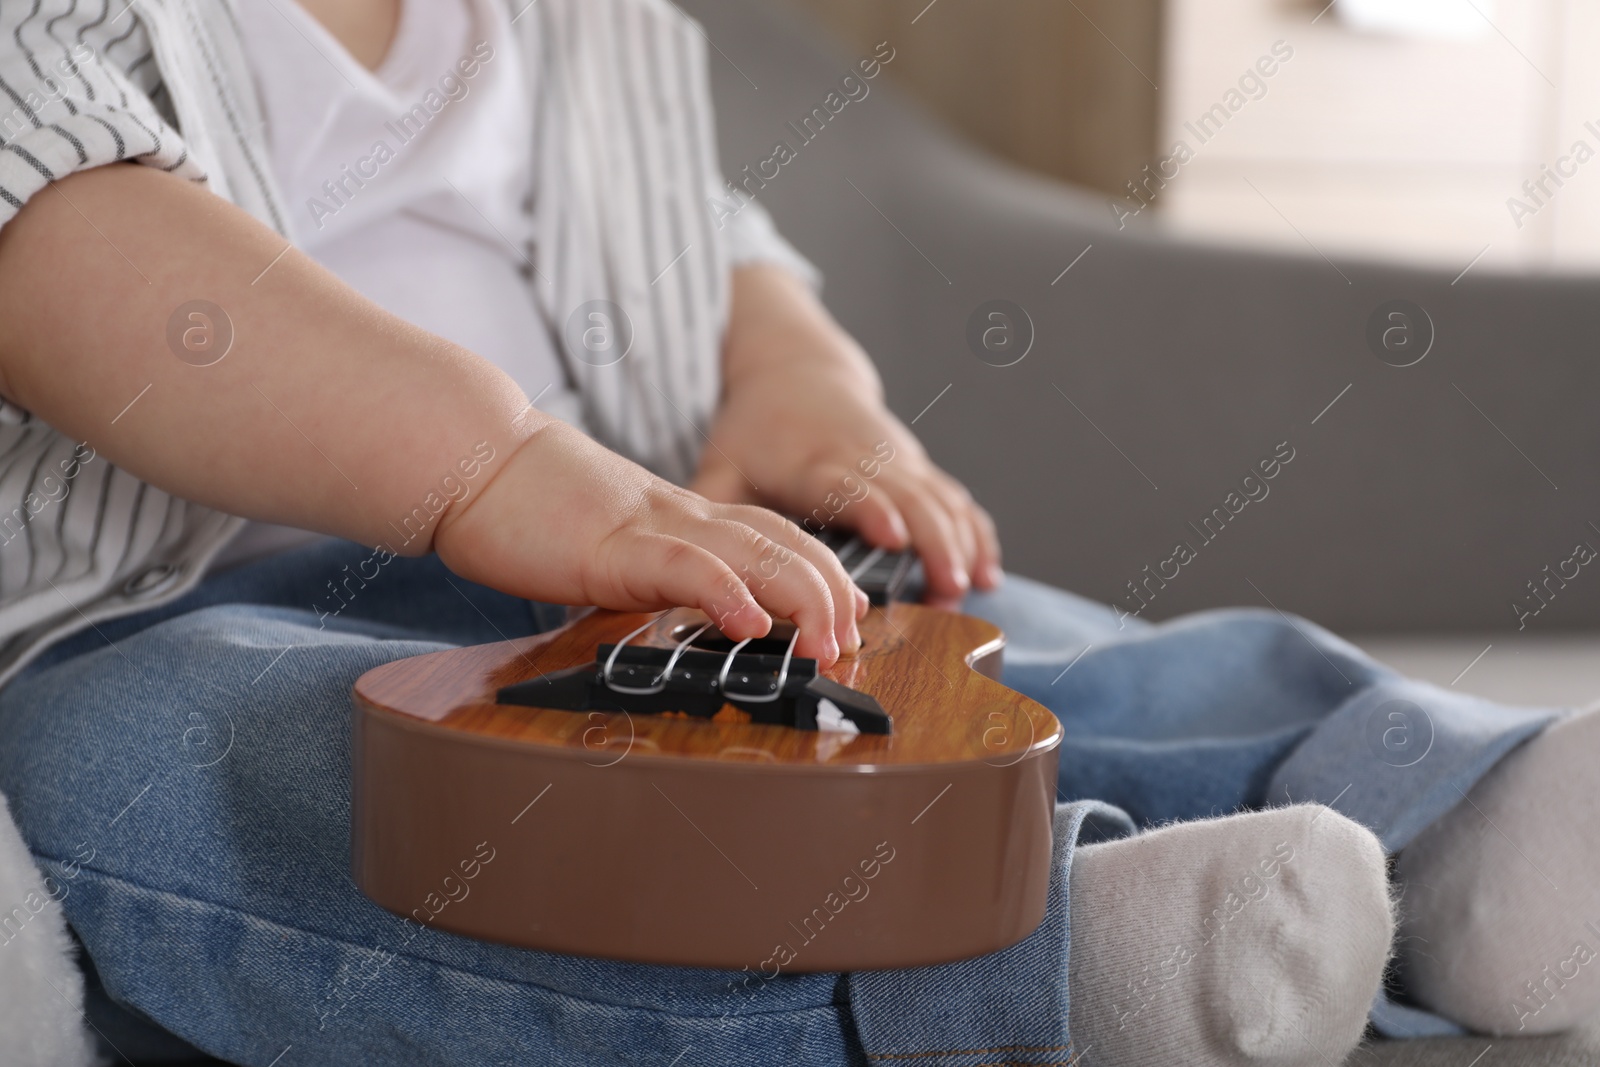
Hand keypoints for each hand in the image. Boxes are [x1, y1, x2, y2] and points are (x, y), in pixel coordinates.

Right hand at [434, 419, 866, 665]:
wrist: (474, 459)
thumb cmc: (527, 507)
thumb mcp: (606, 545)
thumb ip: (645, 572)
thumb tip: (666, 614)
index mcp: (681, 517)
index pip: (773, 537)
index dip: (822, 570)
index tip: (850, 609)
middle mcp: (682, 516)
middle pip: (785, 543)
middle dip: (832, 592)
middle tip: (853, 640)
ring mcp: (654, 526)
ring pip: (755, 552)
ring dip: (805, 599)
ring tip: (832, 643)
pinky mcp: (615, 545)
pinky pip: (684, 566)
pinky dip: (726, 594)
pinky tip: (751, 625)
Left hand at [690, 266, 1001, 606]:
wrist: (797, 371)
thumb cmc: (755, 427)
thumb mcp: (722, 461)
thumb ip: (710, 508)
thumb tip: (690, 563)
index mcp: (814, 461)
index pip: (848, 484)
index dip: (871, 508)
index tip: (892, 536)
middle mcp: (864, 458)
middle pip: (909, 496)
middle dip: (932, 541)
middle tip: (946, 588)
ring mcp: (896, 460)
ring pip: (939, 499)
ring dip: (959, 543)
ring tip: (967, 589)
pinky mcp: (915, 466)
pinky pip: (955, 499)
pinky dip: (975, 534)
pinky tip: (987, 572)